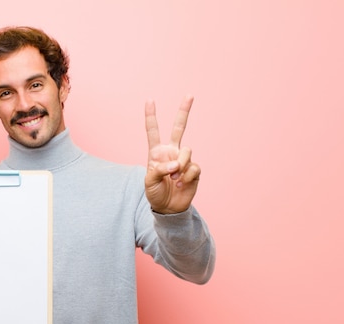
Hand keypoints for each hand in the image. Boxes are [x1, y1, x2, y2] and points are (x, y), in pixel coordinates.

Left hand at [145, 95, 200, 213]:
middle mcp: (171, 152)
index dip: (151, 116)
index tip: (150, 100)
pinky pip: (193, 167)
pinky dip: (187, 177)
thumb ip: (159, 170)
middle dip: (184, 111)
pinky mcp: (194, 170)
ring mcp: (184, 160)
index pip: (153, 131)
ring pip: (187, 151)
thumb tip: (176, 164)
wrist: (168, 208)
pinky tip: (182, 185)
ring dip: (180, 166)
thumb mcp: (149, 182)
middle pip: (179, 128)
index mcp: (157, 152)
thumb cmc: (155, 193)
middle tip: (189, 95)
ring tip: (174, 179)